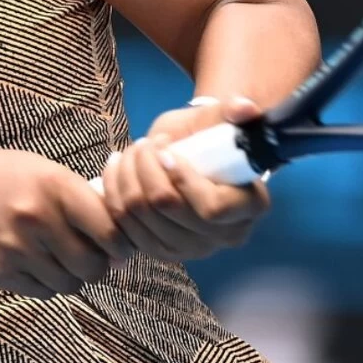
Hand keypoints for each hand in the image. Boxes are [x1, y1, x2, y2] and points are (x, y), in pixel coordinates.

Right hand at [0, 148, 133, 299]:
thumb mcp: (38, 170)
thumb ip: (75, 197)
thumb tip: (115, 233)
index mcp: (55, 186)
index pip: (111, 230)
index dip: (122, 243)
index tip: (120, 243)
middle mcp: (40, 219)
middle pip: (94, 265)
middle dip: (99, 263)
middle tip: (92, 253)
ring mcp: (19, 249)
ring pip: (71, 283)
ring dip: (73, 275)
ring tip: (62, 257)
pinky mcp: (3, 273)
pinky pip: (45, 291)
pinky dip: (49, 283)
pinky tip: (38, 263)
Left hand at [99, 95, 271, 262]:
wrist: (191, 156)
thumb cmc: (207, 136)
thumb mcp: (218, 119)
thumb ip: (233, 110)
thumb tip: (244, 109)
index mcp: (249, 207)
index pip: (211, 208)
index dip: (183, 178)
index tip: (166, 151)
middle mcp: (223, 237)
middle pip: (169, 211)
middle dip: (146, 169)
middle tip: (145, 145)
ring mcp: (191, 250)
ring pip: (141, 218)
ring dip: (125, 179)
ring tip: (129, 153)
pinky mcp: (160, 253)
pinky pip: (124, 229)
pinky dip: (113, 196)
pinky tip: (115, 170)